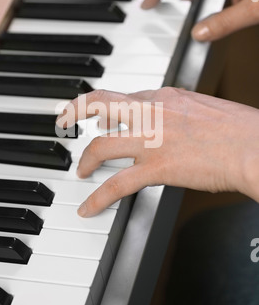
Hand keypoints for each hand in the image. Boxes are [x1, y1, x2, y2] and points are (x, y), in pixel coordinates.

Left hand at [57, 88, 258, 217]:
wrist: (253, 145)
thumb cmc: (240, 128)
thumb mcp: (206, 107)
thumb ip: (182, 111)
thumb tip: (175, 121)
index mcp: (165, 96)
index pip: (125, 97)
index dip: (108, 108)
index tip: (100, 115)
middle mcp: (152, 112)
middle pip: (100, 104)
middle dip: (75, 111)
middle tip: (64, 120)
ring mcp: (151, 139)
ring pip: (101, 145)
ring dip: (86, 159)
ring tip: (81, 171)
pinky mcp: (156, 167)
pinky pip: (116, 184)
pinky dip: (97, 198)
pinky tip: (88, 208)